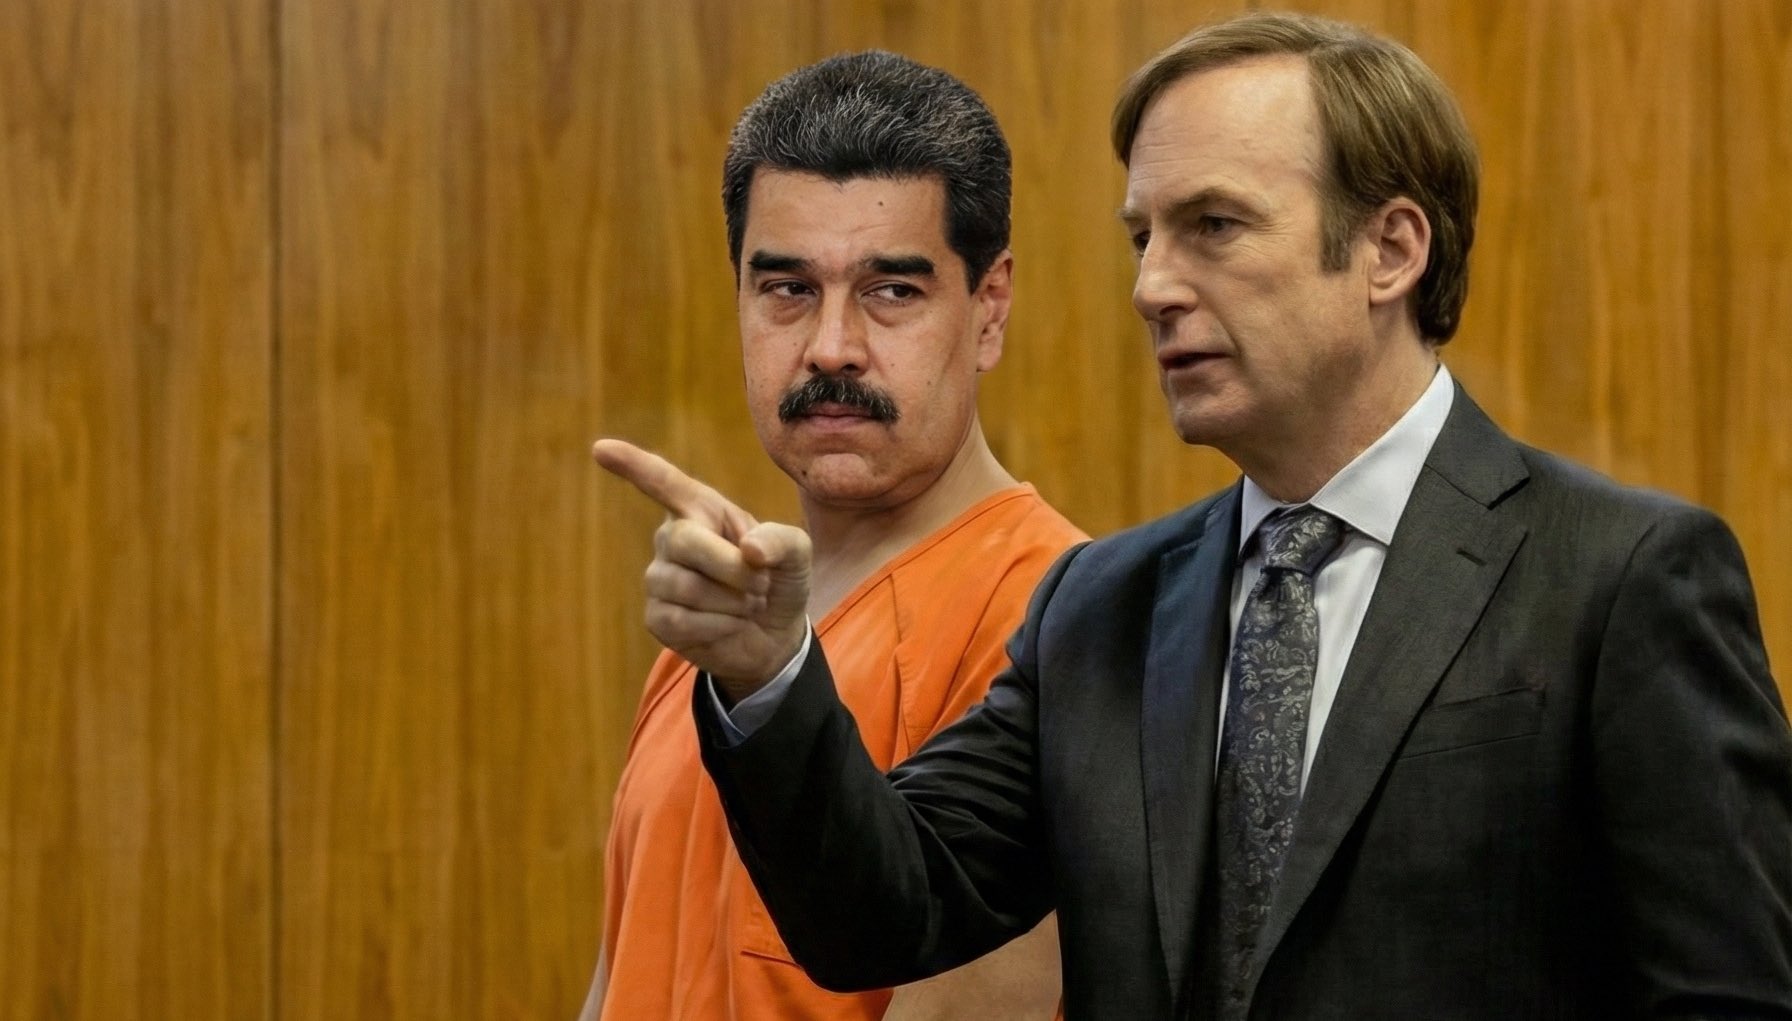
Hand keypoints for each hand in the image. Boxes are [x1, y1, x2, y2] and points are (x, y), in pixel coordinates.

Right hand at [592, 439, 810, 700]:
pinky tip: (728, 625)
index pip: (663, 482)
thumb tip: (748, 550)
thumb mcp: (796, 553)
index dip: (633, 465)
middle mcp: (672, 538)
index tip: (601, 448)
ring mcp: (660, 578)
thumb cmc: (779, 580)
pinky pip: (683, 619)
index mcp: (701, 510)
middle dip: (732, 567)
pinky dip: (719, 626)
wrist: (775, 635)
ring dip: (733, 601)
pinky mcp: (658, 617)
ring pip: (687, 586)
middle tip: (761, 584)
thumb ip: (782, 540)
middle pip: (685, 541)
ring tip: (746, 604)